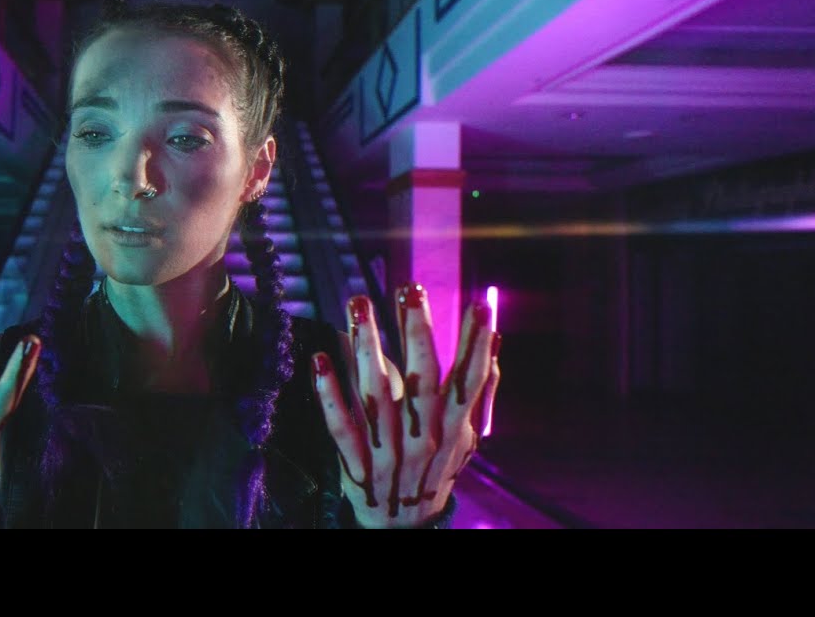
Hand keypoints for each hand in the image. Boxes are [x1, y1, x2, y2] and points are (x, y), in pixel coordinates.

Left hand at [312, 285, 500, 527]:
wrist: (404, 524)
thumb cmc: (435, 466)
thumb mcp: (465, 434)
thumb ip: (479, 390)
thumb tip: (495, 340)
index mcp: (455, 429)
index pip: (470, 382)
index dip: (477, 346)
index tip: (480, 305)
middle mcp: (425, 439)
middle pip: (424, 383)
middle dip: (418, 334)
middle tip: (410, 290)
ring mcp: (389, 452)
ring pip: (378, 397)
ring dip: (367, 349)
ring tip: (360, 307)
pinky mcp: (355, 464)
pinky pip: (341, 427)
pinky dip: (329, 394)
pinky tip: (320, 358)